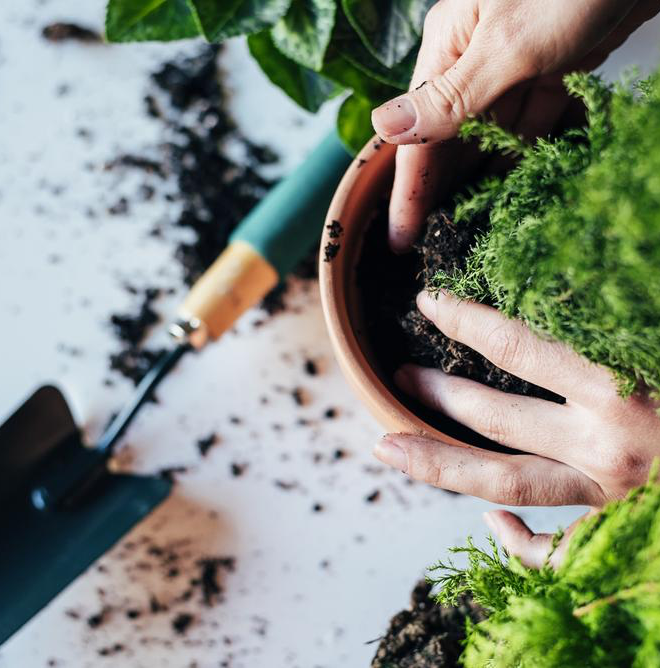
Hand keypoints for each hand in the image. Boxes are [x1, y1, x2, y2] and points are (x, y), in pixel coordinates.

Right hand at [371, 0, 659, 252]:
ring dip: (477, 178)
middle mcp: (474, 57)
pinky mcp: (552, 66)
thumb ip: (448, 96)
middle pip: (448, 139)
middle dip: (440, 190)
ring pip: (487, 135)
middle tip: (433, 241)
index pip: (419, 134)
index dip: (408, 191)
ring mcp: (514, 63)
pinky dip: (520, 153)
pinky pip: (528, 122)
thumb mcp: (507, 45)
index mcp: (450, 45)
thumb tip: (382, 128)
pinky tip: (511, 185)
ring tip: (466, 225)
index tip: (403, 238)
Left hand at [373, 291, 659, 566]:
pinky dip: (520, 546)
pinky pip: (558, 552)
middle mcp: (608, 445)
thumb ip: (628, 313)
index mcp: (624, 386)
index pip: (517, 345)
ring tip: (387, 445)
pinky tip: (488, 526)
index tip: (427, 302)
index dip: (464, 319)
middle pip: (494, 416)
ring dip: (438, 462)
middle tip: (396, 376)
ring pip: (503, 481)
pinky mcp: (623, 533)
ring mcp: (611, 496)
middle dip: (436, 393)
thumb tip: (601, 264)